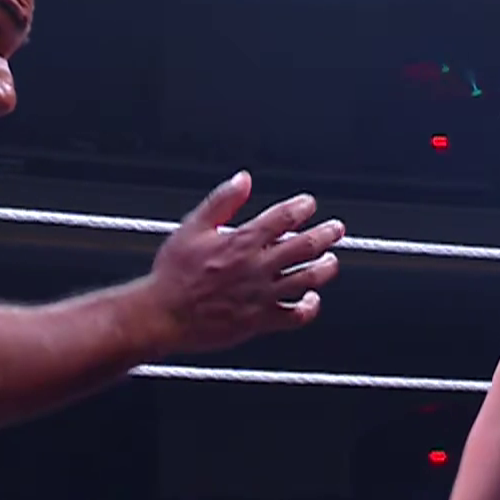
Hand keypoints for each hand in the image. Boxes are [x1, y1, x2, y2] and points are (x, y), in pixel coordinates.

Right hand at [147, 171, 344, 352]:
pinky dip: (310, 307)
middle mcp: (257, 267)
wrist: (163, 315)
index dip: (302, 208)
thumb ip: (222, 201)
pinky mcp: (261, 320)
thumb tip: (243, 179)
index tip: (309, 204)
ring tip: (331, 260)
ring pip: (308, 279)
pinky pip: (296, 316)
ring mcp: (263, 295)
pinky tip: (312, 300)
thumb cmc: (173, 274)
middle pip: (304, 246)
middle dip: (326, 234)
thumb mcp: (192, 228)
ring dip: (326, 267)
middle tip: (336, 228)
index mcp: (242, 241)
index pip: (283, 217)